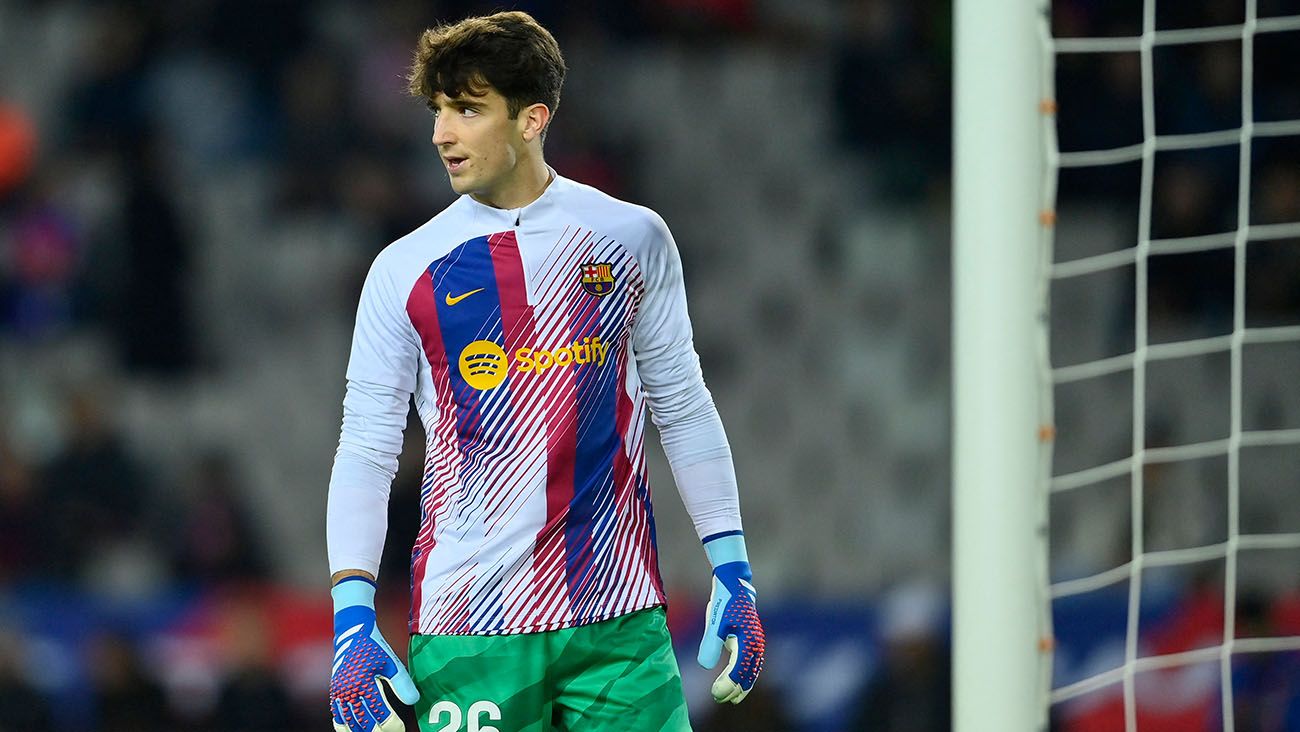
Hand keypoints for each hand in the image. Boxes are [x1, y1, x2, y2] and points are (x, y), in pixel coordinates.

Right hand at [330, 577, 419, 731]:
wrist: (352, 632)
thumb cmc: (374, 647)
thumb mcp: (391, 663)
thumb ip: (402, 683)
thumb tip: (413, 702)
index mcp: (363, 683)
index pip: (378, 713)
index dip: (391, 725)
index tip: (401, 728)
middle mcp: (347, 691)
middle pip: (362, 723)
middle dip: (377, 731)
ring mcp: (338, 693)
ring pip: (348, 723)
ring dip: (360, 731)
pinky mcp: (334, 692)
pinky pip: (337, 716)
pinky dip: (345, 726)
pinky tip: (356, 730)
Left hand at [697, 532, 764, 703]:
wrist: (733, 582)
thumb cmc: (725, 600)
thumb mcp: (715, 621)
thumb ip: (711, 644)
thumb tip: (706, 666)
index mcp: (748, 640)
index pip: (739, 669)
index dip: (729, 684)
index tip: (716, 694)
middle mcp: (755, 642)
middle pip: (748, 672)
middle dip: (736, 688)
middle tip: (720, 699)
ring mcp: (755, 640)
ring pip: (751, 668)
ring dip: (741, 683)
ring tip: (731, 697)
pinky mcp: (750, 637)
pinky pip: (750, 661)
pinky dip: (744, 672)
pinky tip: (735, 678)